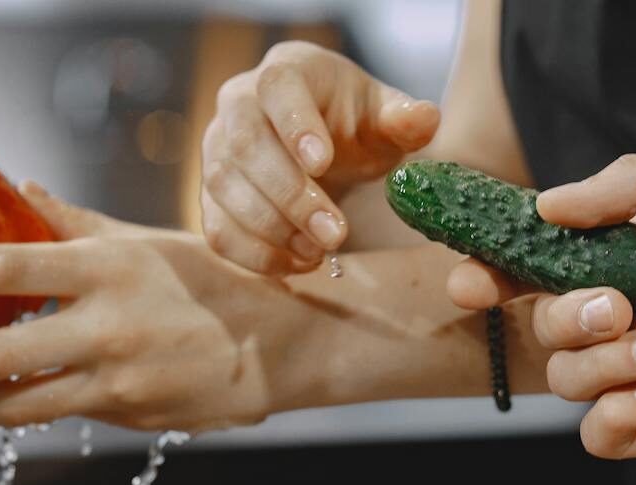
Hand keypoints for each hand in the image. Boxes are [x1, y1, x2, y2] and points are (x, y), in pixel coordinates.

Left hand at [0, 182, 302, 432]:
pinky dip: (15, 412)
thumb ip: (74, 223)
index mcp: (106, 268)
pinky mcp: (129, 416)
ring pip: (22, 403)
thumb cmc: (210, 281)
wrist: (280, 344)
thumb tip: (17, 189)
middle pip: (1, 353)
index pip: (8, 268)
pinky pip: (60, 412)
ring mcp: (118, 378)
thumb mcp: (143, 242)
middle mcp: (107, 326)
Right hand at [202, 40, 439, 274]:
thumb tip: (424, 119)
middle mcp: (239, 103)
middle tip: (335, 234)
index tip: (324, 164)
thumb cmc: (354, 126)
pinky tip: (298, 262)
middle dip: (290, 195)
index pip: (278, 88)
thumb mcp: (385, 119)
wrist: (322, 150)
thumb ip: (405, 119)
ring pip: (224, 189)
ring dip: (272, 229)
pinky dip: (255, 255)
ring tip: (319, 252)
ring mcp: (216, 149)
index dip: (296, 125)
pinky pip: (217, 229)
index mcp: (287, 71)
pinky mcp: (212, 196)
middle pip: (245, 145)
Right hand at [449, 141, 635, 457]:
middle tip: (616, 305)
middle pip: (546, 328)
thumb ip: (631, 183)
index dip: (498, 274)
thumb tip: (549, 206)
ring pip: (568, 383)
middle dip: (565, 318)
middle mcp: (635, 316)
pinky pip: (602, 438)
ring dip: (603, 364)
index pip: (543, 268)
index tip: (475, 278)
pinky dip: (617, 415)